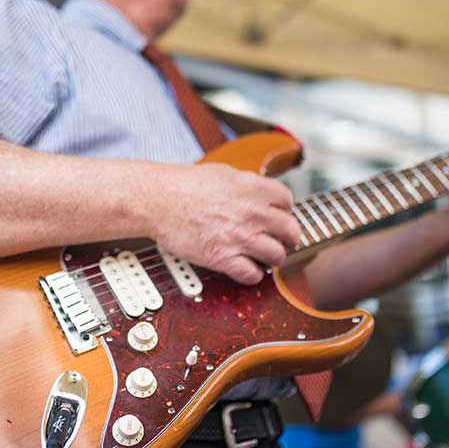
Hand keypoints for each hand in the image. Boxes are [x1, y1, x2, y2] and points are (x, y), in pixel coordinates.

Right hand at [147, 162, 300, 284]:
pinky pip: (252, 274)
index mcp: (252, 188)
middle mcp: (252, 213)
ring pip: (277, 255)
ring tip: (266, 258)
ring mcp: (240, 237)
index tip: (279, 216)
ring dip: (274, 258)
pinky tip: (247, 270)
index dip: (284, 210)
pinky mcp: (224, 258)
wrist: (158, 200)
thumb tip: (256, 190)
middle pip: (290, 230)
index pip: (287, 201)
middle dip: (288, 237)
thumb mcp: (222, 172)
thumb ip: (245, 183)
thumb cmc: (182, 184)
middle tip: (284, 241)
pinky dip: (253, 275)